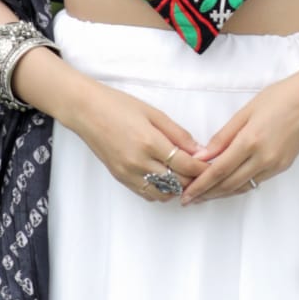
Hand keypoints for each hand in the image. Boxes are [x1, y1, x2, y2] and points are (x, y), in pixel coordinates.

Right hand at [62, 78, 207, 203]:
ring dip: (177, 188)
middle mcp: (139, 162)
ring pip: (164, 194)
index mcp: (150, 142)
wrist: (85, 110)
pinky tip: (165, 178)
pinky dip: (161, 191)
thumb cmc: (117, 105)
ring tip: (184, 176)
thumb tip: (199, 150)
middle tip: (203, 172)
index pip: (187, 165)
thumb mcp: (153, 113)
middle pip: (178, 182)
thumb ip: (178, 133)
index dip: (204, 168)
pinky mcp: (120, 177)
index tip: (214, 165)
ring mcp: (128, 173)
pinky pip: (147, 194)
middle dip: (195, 179)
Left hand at [180, 71, 298, 204]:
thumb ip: (222, 137)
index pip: (219, 171)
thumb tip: (201, 156)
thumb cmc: (277, 98)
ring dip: (222, 193)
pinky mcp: (283, 166)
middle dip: (207, 194)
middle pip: (229, 184)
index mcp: (250, 141)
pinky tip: (227, 185)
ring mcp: (275, 164)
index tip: (186, 194)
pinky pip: (256, 181)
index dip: (200, 185)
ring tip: (204, 195)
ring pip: (243, 186)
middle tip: (189, 199)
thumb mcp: (243, 113)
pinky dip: (239, 186)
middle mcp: (264, 158)